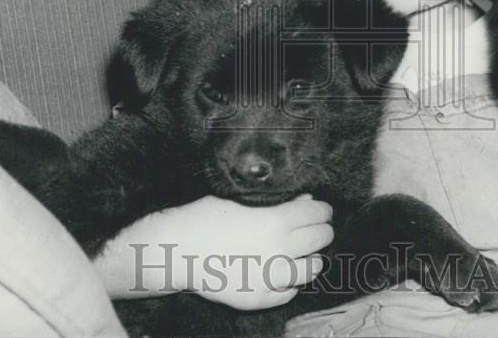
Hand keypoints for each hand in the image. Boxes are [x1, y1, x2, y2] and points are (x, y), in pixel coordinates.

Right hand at [94, 194, 332, 309]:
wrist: (174, 251)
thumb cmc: (204, 217)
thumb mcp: (241, 201)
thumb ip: (277, 202)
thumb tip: (306, 199)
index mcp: (276, 222)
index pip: (316, 213)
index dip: (323, 208)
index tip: (322, 208)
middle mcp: (279, 251)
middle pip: (320, 239)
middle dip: (322, 230)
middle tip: (318, 227)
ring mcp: (269, 278)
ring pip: (311, 270)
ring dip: (312, 259)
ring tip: (306, 253)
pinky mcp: (258, 299)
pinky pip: (288, 293)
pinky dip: (290, 283)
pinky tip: (284, 274)